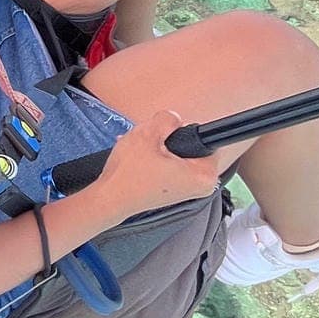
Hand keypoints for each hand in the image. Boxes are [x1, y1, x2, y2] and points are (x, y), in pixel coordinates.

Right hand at [92, 110, 222, 219]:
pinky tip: (139, 159)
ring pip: (179, 154)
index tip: (170, 134)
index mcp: (204, 175)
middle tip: (153, 144)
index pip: (209, 140)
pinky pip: (170, 165)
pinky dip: (156, 159)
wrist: (109, 198)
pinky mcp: (173, 190)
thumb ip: (168, 118)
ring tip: (143, 152)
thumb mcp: (148, 134)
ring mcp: (186, 190)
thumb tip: (174, 119)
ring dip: (160, 148)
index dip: (184, 130)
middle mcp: (201, 186)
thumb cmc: (128, 175)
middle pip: (192, 146)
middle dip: (170, 139)